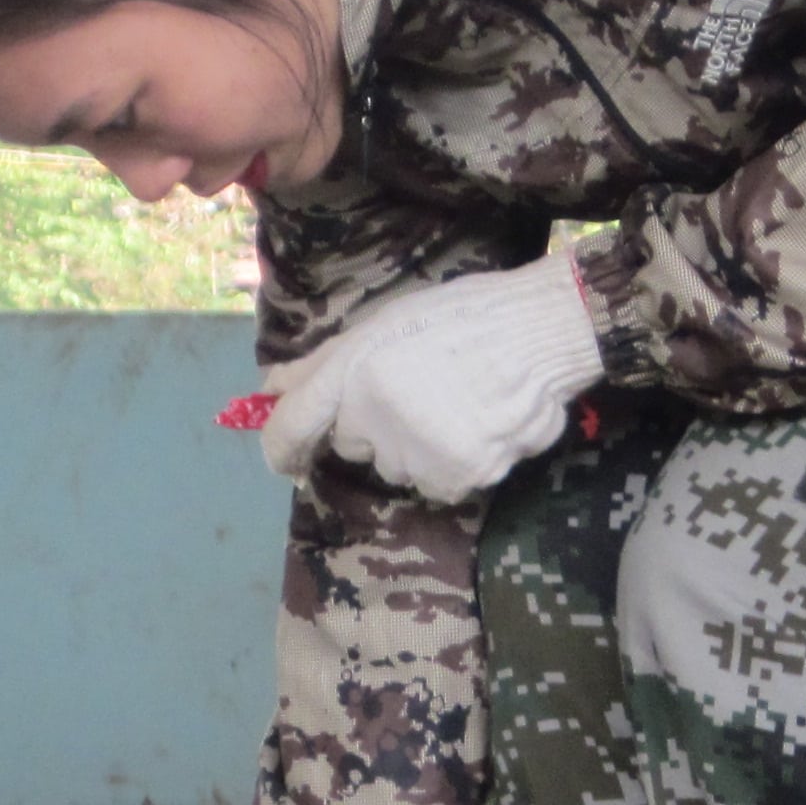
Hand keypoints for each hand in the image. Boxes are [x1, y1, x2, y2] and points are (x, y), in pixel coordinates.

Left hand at [257, 251, 607, 506]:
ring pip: (395, 468)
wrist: (538, 335)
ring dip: (414, 448)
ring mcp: (413, 453)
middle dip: (372, 427)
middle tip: (416, 391)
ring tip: (454, 405)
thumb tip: (268, 389)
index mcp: (351, 372)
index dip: (281, 448)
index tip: (287, 459)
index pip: (291, 426)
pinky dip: (450, 466)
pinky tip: (473, 428)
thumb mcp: (381, 326)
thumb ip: (320, 363)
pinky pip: (434, 485)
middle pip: (351, 445)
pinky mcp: (451, 478)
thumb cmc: (457, 319)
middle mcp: (373, 417)